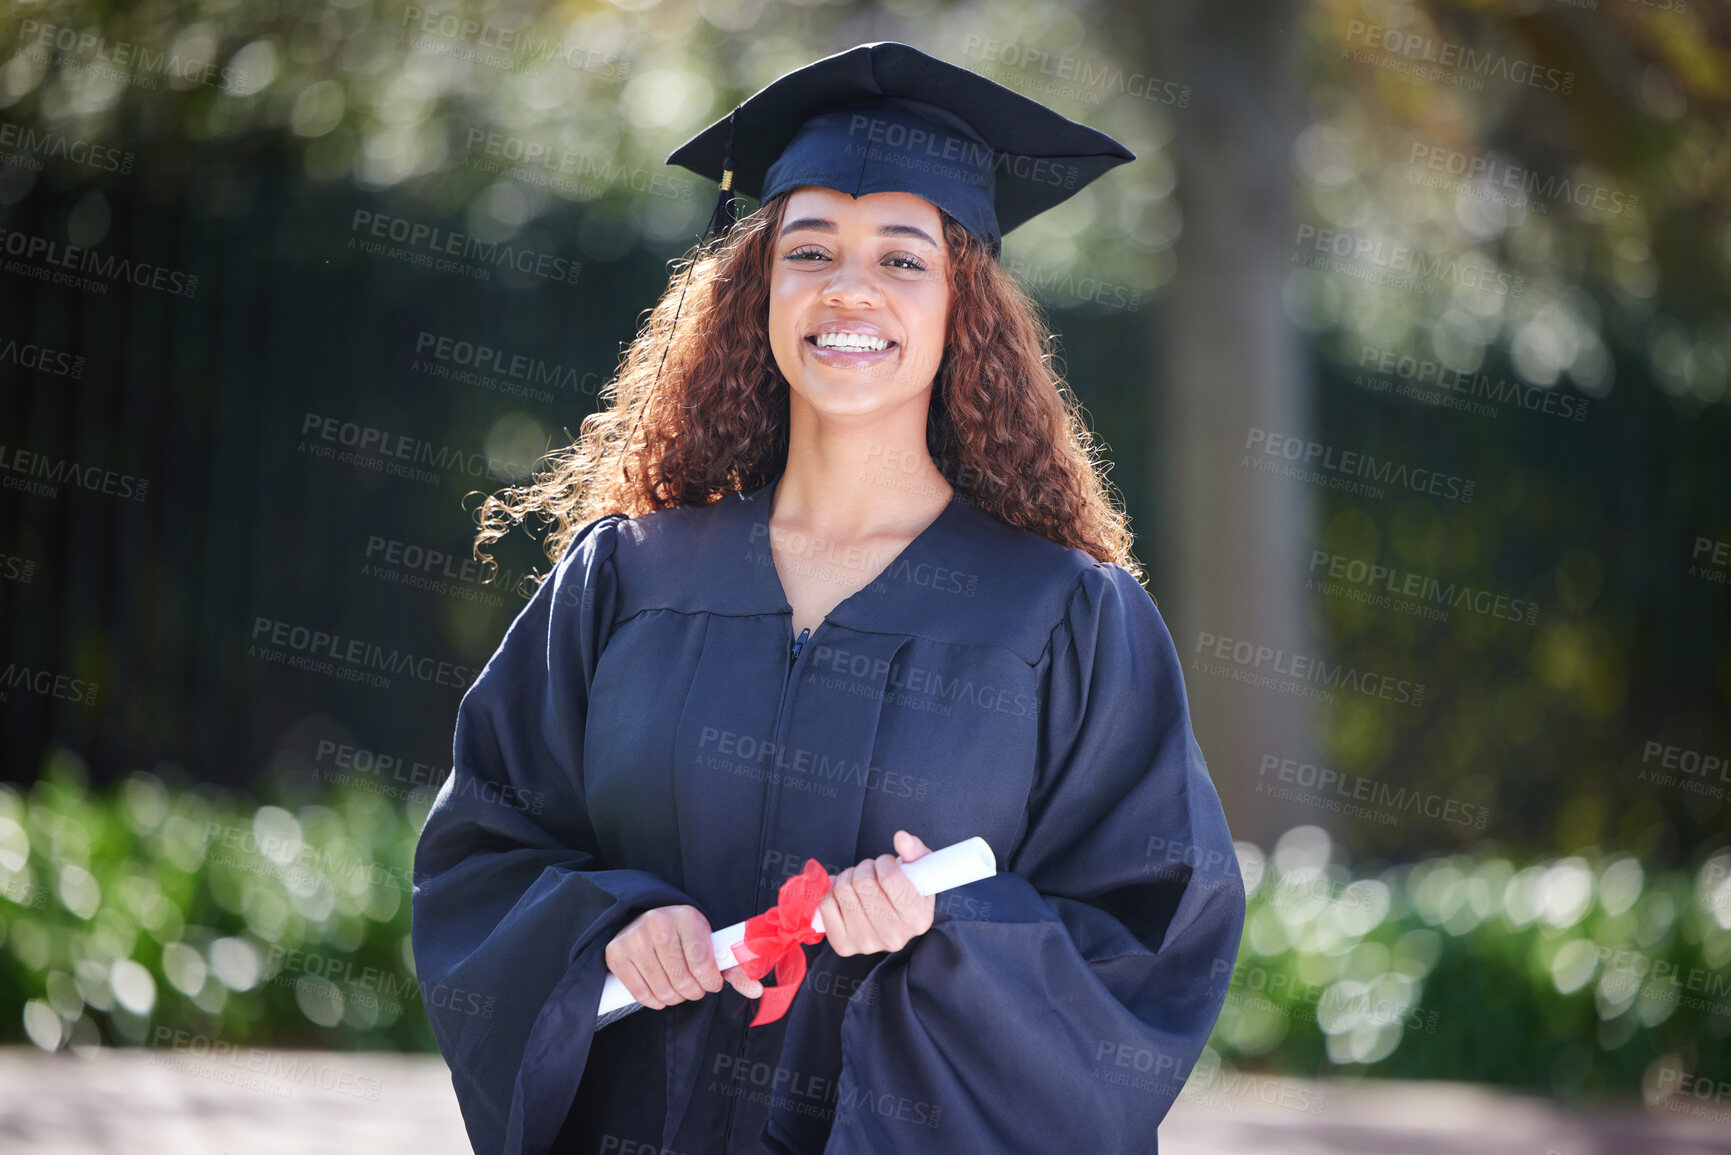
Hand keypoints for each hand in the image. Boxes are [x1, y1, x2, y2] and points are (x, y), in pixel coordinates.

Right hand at [604, 904, 763, 1009]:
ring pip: (662, 989)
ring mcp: (633, 938)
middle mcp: (657, 923)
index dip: (710, 981)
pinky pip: (640, 994)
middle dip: (693, 991)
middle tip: (695, 988)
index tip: (712, 983)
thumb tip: (757, 990)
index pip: (702, 962)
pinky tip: (662, 994)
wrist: (646, 918)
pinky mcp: (616, 953)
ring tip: (679, 988)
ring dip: (675, 998)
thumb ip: (734, 967)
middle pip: (682, 979)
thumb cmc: (684, 935)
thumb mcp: (709, 943)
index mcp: (686, 916)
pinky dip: (655, 1001)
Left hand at [818, 831, 935, 956]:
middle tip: (872, 871)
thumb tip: (901, 838)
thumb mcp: (920, 868)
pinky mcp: (844, 945)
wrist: (891, 920)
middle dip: (865, 867)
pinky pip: (826, 904)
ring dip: (849, 876)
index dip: (884, 862)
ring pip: (842, 890)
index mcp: (918, 919)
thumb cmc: (907, 890)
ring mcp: (867, 943)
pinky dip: (832, 891)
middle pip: (862, 883)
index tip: (887, 863)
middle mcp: (893, 937)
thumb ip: (914, 850)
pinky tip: (846, 894)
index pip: (889, 878)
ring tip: (860, 881)